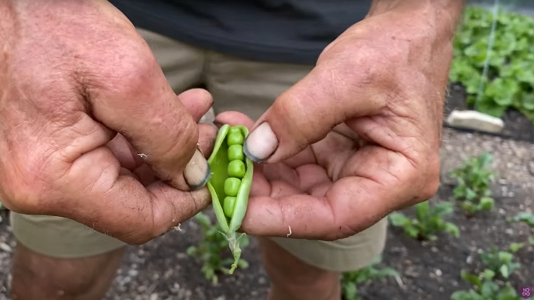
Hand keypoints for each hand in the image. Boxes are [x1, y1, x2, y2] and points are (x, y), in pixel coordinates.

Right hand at [0, 0, 214, 242]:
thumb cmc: (48, 22)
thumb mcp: (129, 79)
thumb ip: (167, 137)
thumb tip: (189, 176)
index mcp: (54, 180)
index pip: (139, 221)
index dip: (184, 203)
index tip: (211, 175)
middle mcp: (38, 187)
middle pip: (130, 201)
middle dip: (175, 166)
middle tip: (205, 130)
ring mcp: (36, 170)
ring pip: (119, 178)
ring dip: (159, 147)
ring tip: (190, 109)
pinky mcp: (41, 151)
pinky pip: (99, 158)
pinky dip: (134, 136)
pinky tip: (159, 107)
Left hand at [228, 0, 464, 239]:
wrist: (406, 28)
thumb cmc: (395, 49)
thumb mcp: (346, 77)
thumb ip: (299, 116)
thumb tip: (256, 151)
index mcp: (402, 176)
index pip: (336, 216)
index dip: (284, 218)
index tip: (238, 211)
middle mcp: (381, 181)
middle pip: (313, 205)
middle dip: (264, 194)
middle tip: (221, 179)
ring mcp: (358, 168)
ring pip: (299, 186)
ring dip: (260, 171)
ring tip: (225, 149)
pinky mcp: (339, 153)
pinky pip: (298, 161)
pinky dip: (268, 149)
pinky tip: (240, 134)